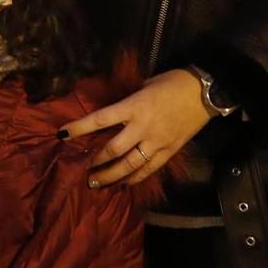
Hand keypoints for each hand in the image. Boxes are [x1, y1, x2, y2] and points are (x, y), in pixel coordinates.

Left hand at [63, 69, 211, 187]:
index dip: (79, 128)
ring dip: (111, 176)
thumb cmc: (172, 82)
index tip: (62, 134)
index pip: (100, 119)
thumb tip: (112, 114)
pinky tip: (124, 184)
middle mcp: (142, 127)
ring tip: (96, 183)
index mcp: (134, 106)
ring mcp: (157, 142)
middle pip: (113, 149)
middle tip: (83, 170)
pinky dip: (135, 178)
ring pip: (130, 165)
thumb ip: (128, 101)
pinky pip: (149, 169)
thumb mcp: (144, 86)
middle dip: (96, 161)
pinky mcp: (169, 151)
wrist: (205, 92)